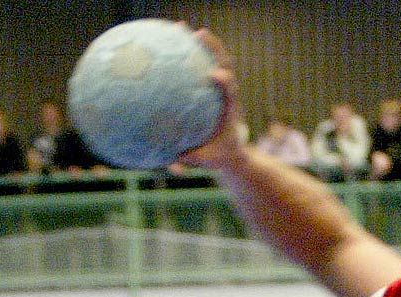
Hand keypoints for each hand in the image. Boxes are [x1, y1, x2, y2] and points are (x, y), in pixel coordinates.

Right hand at [179, 27, 243, 170]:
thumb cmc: (218, 157)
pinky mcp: (212, 88)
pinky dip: (188, 54)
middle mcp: (227, 95)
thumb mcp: (207, 161)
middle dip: (214, 48)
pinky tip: (168, 45)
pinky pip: (200, 67)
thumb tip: (173, 164)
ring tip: (181, 27)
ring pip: (214, 59)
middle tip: (198, 34)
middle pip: (225, 64)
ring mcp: (221, 89)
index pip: (231, 92)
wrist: (232, 152)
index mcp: (229, 110)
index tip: (215, 74)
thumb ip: (192, 160)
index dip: (225, 82)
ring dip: (202, 43)